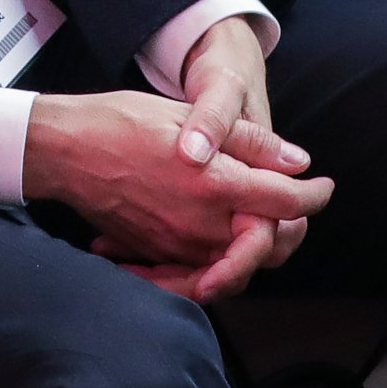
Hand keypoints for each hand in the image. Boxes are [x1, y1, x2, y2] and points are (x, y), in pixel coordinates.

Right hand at [28, 84, 325, 305]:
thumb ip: (250, 143)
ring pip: (236, 265)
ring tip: (261, 225)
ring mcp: (177, 244)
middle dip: (290, 230)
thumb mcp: (190, 115)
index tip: (322, 188)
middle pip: (268, 246)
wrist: (64, 150)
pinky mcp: (157, 253)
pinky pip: (199, 272)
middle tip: (295, 210)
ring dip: (255, 249)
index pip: (286, 202)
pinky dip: (216, 265)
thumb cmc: (121, 122)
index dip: (314, 195)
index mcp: (215, 184)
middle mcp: (200, 223)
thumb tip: (296, 161)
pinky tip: (218, 248)